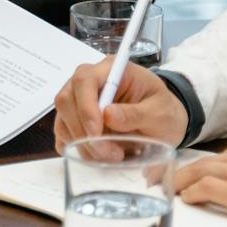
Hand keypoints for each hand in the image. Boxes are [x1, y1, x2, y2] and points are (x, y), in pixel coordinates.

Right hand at [53, 55, 187, 151]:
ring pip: (62, 119)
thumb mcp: (161, 112)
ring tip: (111, 156)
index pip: (85, 79)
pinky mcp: (75, 120)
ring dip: (81, 144)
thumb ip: (137, 113)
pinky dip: (75, 148)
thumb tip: (107, 115)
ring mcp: (79, 101)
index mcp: (111, 70)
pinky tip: (96, 157)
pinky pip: (63, 134)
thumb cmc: (164, 111)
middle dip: (83, 131)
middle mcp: (90, 82)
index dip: (85, 106)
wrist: (164, 121)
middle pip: (66, 100)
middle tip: (109, 153)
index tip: (96, 133)